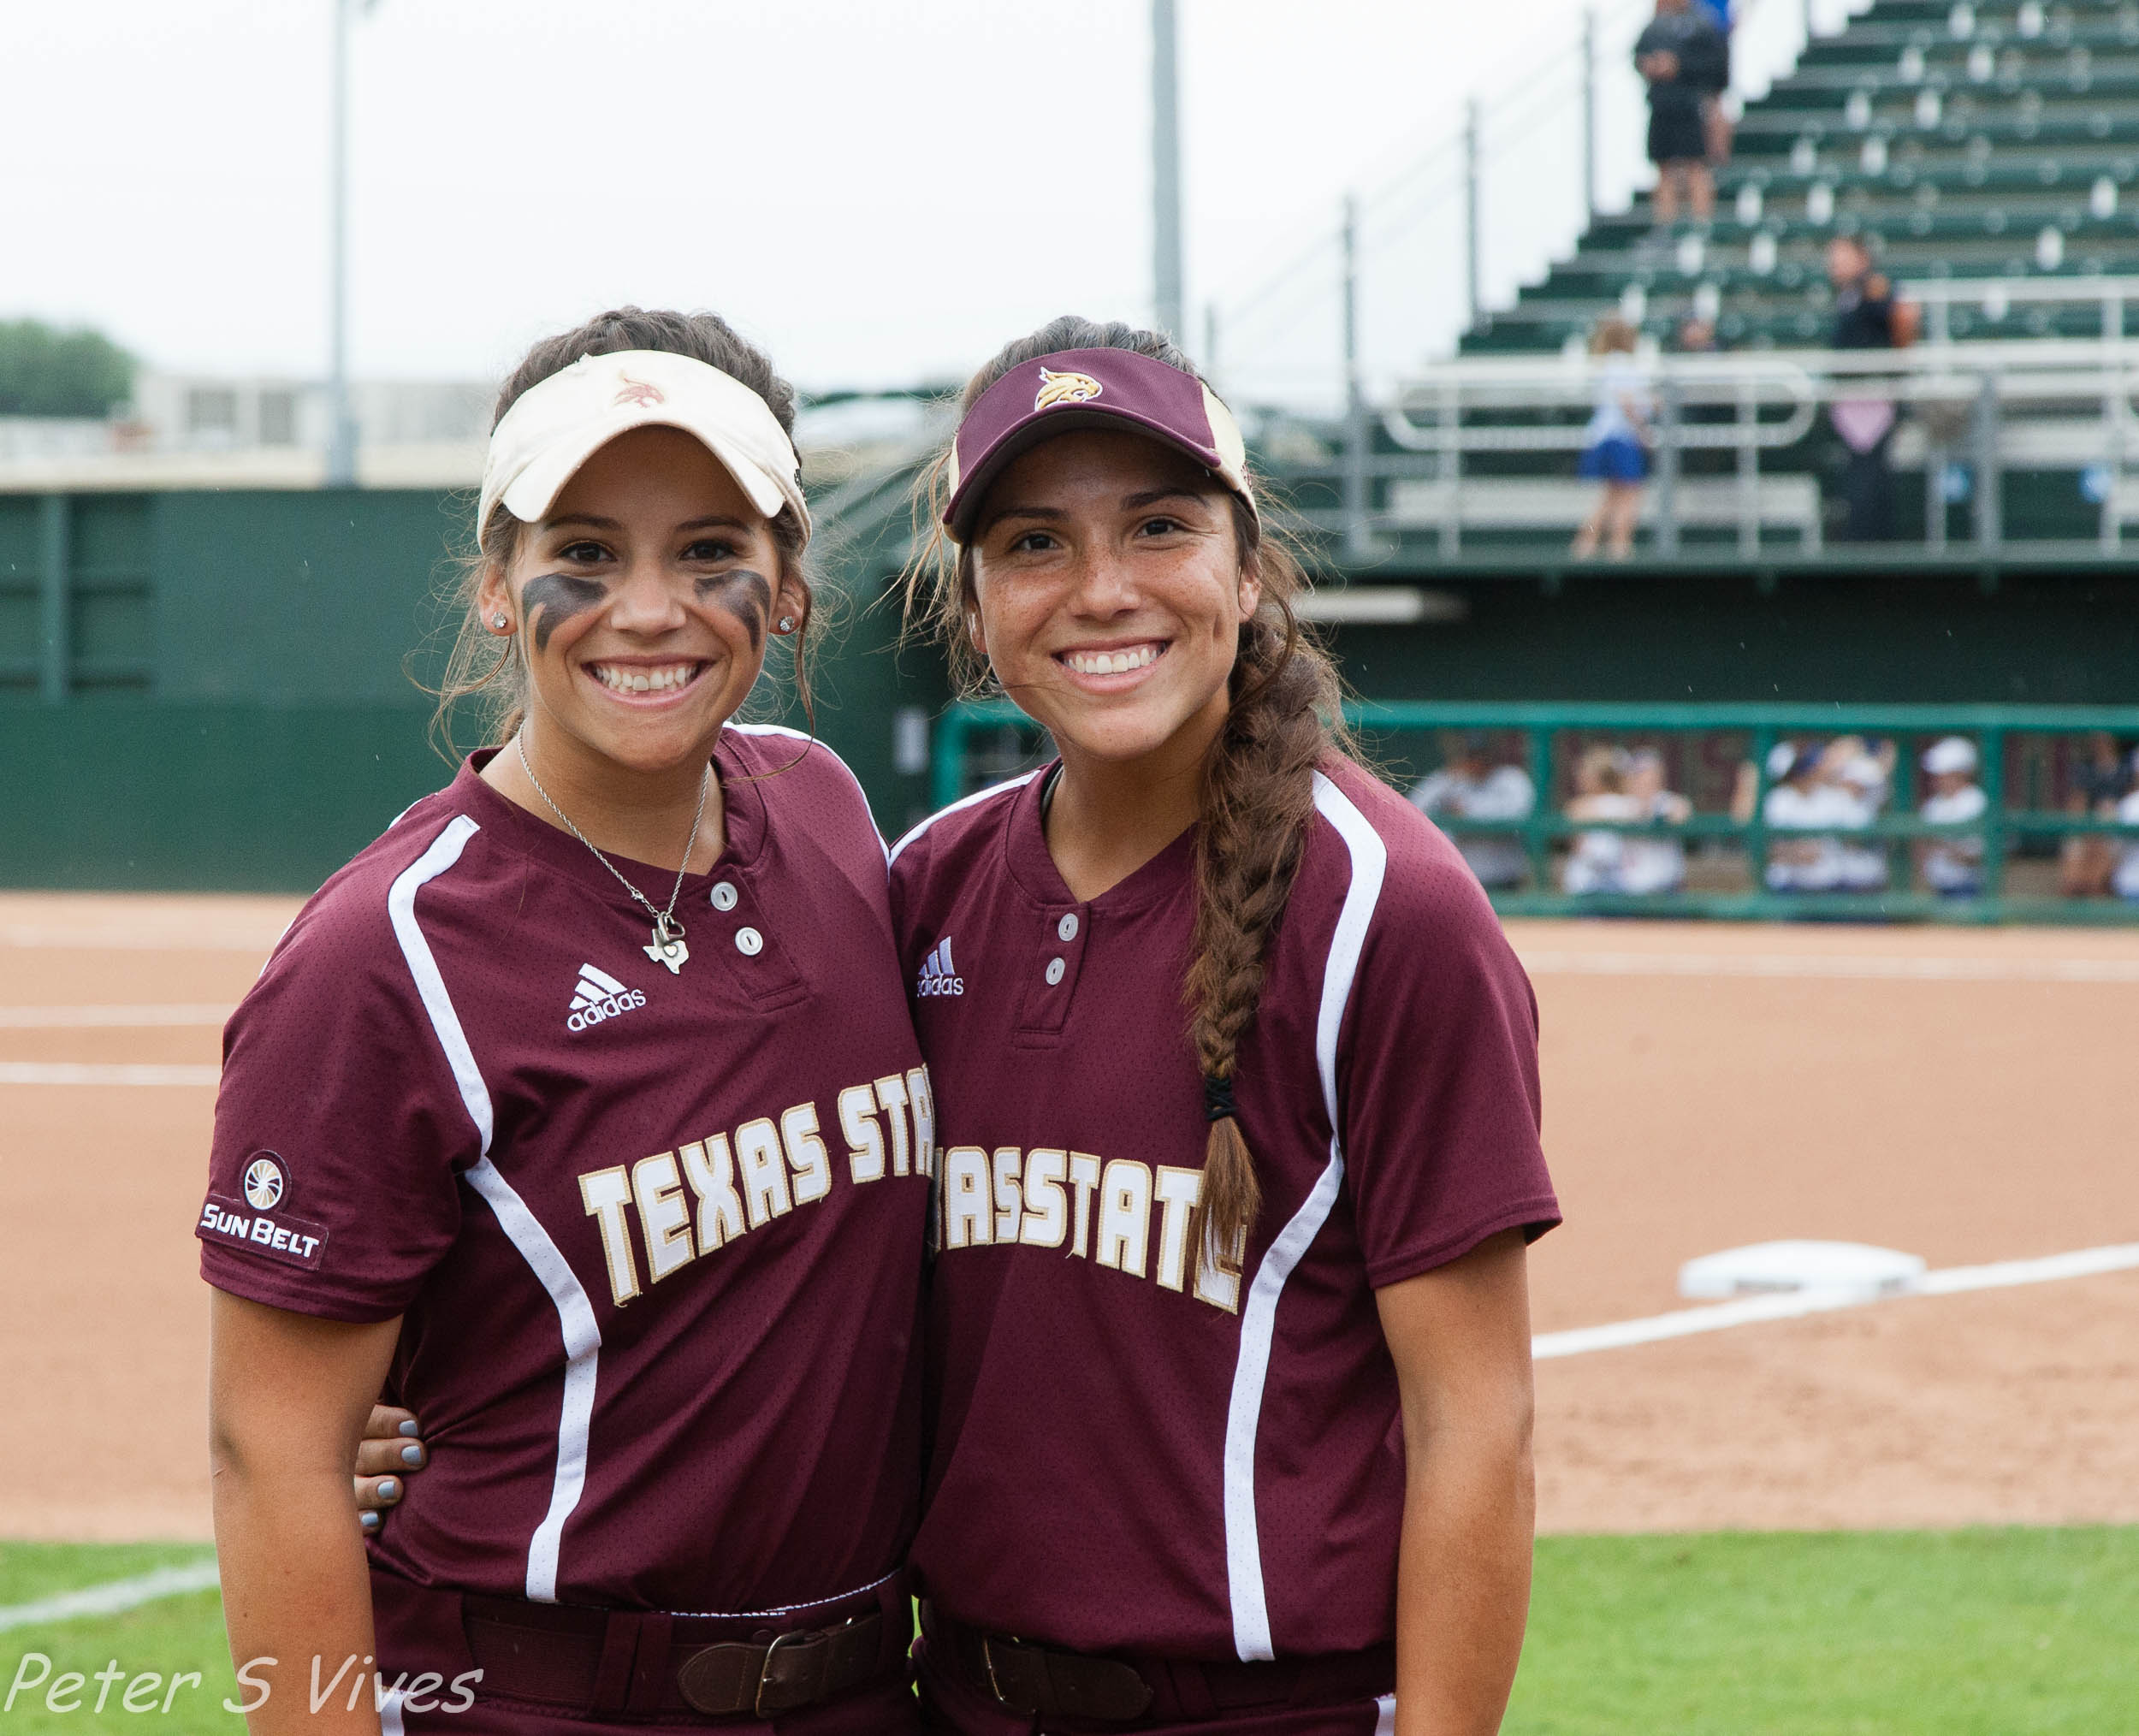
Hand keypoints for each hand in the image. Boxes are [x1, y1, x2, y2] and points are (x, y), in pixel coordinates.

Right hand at [353, 1404, 426, 1535]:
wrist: (376, 1478)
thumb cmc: (404, 1436)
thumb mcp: (401, 1414)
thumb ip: (410, 1411)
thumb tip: (438, 1393)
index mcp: (356, 1422)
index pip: (369, 1420)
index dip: (390, 1423)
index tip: (416, 1427)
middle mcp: (342, 1454)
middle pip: (362, 1453)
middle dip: (390, 1454)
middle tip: (418, 1455)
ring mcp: (339, 1486)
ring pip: (352, 1488)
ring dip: (375, 1488)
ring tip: (397, 1488)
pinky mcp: (345, 1515)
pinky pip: (350, 1520)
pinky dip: (363, 1520)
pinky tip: (377, 1521)